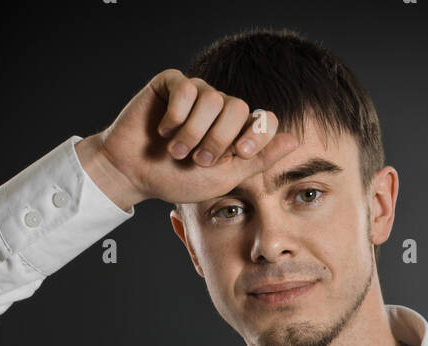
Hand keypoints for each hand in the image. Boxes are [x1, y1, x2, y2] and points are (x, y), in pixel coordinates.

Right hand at [81, 68, 299, 207]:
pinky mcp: (172, 84)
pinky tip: (163, 129)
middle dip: (219, 139)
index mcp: (236, 130)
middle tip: (199, 159)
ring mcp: (197, 93)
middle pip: (238, 107)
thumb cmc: (176, 179)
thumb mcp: (223, 178)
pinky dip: (176, 115)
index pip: (264, 118)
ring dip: (193, 132)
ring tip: (176, 150)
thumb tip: (293, 141)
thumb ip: (257, 160)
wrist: (133, 173)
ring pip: (212, 99)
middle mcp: (219, 108)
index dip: (257, 134)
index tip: (240, 153)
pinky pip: (186, 88)